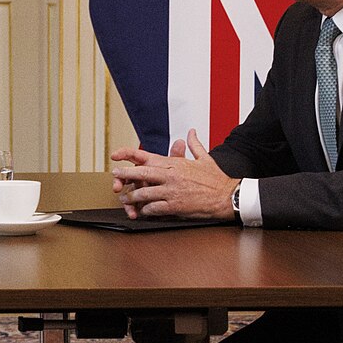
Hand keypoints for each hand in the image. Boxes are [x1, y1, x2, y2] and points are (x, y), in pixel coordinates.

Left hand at [109, 127, 236, 218]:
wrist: (227, 196)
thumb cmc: (216, 178)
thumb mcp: (204, 157)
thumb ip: (194, 144)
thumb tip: (191, 131)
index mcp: (174, 163)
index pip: (145, 156)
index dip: (127, 155)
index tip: (115, 156)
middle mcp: (170, 175)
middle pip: (140, 173)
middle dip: (124, 176)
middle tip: (115, 178)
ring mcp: (171, 191)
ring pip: (144, 193)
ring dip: (132, 197)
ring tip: (124, 199)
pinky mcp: (175, 206)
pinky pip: (154, 208)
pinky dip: (146, 210)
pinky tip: (142, 211)